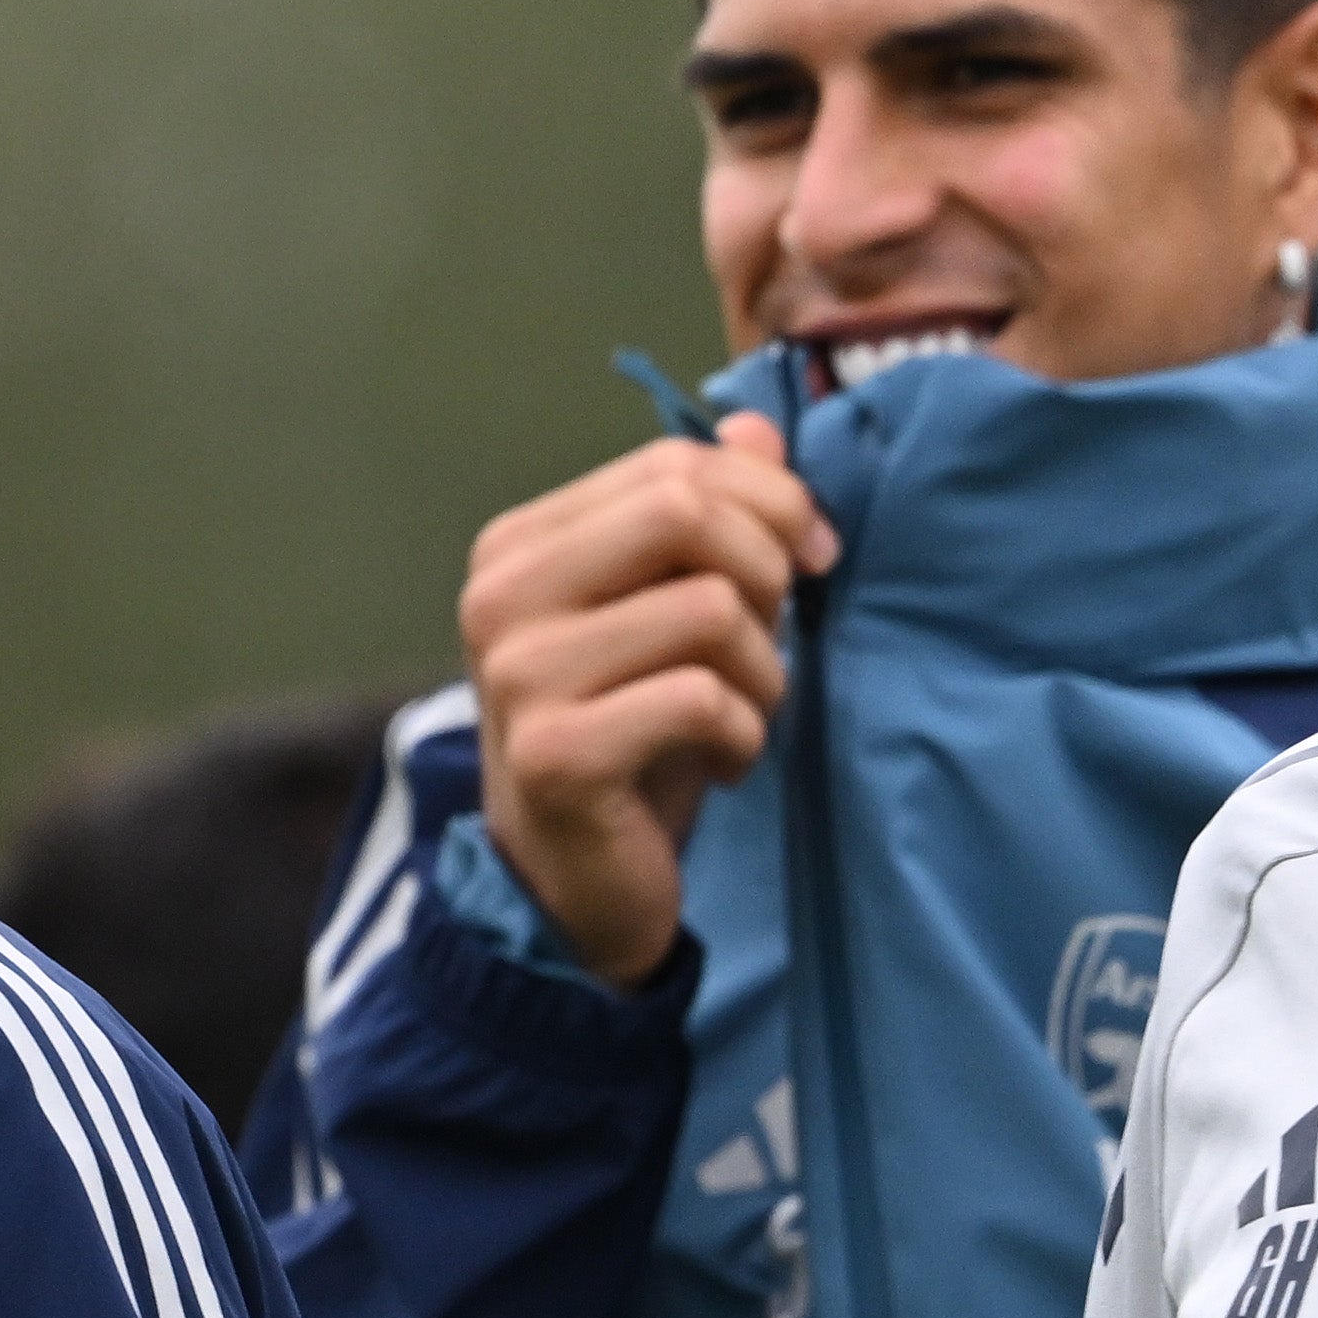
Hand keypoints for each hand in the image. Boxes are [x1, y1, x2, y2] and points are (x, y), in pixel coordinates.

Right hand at [461, 417, 828, 987]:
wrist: (574, 890)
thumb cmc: (632, 743)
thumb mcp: (673, 618)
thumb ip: (708, 518)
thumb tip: (758, 427)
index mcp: (521, 546)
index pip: (671, 466)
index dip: (770, 498)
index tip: (815, 558)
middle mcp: (502, 596)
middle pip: (685, 512)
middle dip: (768, 571)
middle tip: (774, 643)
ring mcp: (520, 675)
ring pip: (709, 610)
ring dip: (764, 673)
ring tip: (745, 717)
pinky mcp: (557, 754)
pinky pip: (703, 701)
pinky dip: (745, 736)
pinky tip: (725, 766)